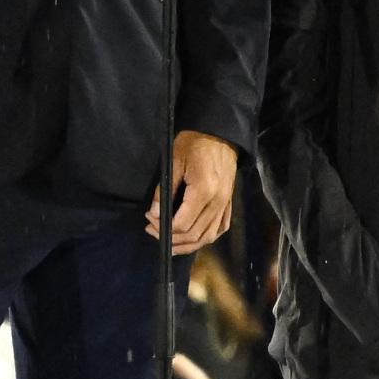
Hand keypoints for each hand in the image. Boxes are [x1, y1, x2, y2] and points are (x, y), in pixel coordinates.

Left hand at [143, 132, 237, 252]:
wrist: (220, 134)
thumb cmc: (194, 143)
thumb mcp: (174, 162)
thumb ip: (164, 191)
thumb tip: (154, 214)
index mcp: (204, 190)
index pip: (182, 224)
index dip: (162, 227)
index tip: (149, 218)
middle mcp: (218, 202)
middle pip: (194, 235)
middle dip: (170, 238)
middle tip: (152, 230)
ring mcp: (226, 205)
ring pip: (207, 237)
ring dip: (186, 244)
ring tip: (167, 241)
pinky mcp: (229, 204)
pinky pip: (219, 229)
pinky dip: (205, 238)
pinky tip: (191, 238)